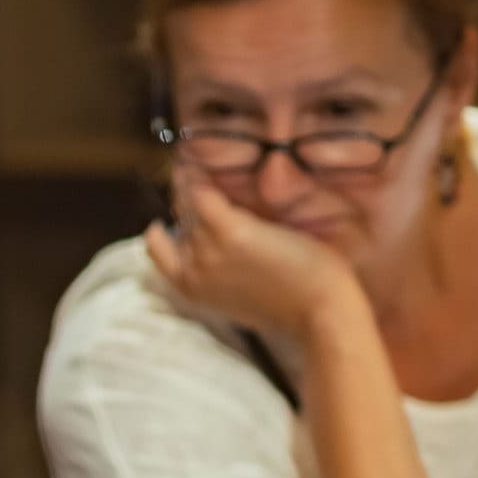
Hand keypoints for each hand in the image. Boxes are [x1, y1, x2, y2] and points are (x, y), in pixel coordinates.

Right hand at [144, 175, 365, 348]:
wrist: (320, 311)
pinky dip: (201, 178)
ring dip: (200, 186)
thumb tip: (218, 248)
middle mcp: (192, 268)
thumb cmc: (292, 306)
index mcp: (190, 289)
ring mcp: (207, 249)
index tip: (183, 212)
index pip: (158, 248)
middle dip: (191, 202)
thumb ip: (219, 274)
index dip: (168, 228)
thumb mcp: (241, 297)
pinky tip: (212, 165)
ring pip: (191, 203)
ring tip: (215, 171)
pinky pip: (201, 193)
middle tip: (213, 188)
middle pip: (181, 219)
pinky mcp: (230, 230)